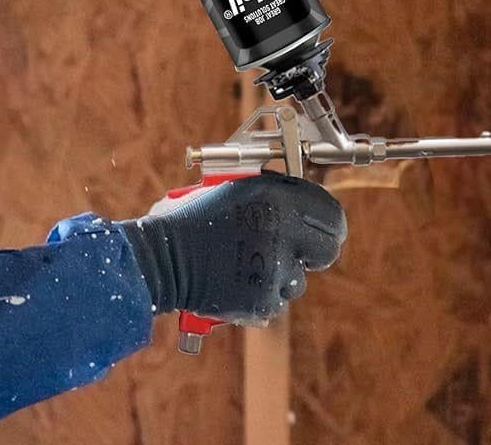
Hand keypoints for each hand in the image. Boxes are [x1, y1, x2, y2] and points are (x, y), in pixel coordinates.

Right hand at [121, 175, 346, 324]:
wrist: (159, 258)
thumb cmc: (191, 220)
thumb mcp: (236, 188)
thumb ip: (274, 194)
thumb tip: (304, 205)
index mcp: (276, 197)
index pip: (331, 214)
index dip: (330, 224)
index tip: (325, 230)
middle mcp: (281, 230)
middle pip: (328, 249)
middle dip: (315, 253)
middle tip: (298, 252)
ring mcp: (273, 268)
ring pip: (298, 280)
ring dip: (281, 277)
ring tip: (248, 265)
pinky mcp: (261, 300)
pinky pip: (274, 301)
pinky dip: (259, 297)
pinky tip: (236, 283)